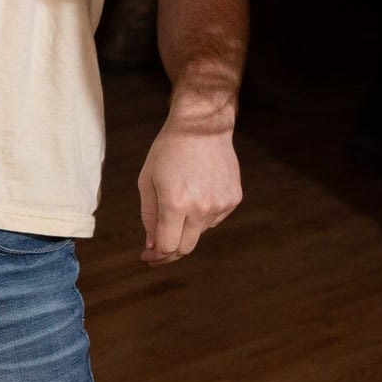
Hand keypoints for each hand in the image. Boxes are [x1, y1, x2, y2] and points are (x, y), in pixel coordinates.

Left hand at [136, 115, 241, 264]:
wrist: (203, 125)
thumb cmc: (169, 150)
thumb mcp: (147, 181)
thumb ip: (149, 217)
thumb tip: (152, 246)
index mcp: (175, 204)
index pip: (167, 246)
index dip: (156, 256)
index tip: (148, 257)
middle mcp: (201, 208)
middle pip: (186, 248)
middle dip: (170, 252)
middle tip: (158, 250)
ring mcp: (220, 204)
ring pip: (200, 232)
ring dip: (186, 227)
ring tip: (180, 200)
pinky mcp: (233, 199)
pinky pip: (215, 219)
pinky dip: (202, 215)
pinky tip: (197, 192)